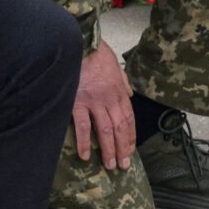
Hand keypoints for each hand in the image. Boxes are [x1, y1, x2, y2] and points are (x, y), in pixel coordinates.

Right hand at [72, 39, 133, 169]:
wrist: (79, 42)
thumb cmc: (95, 51)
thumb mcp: (115, 63)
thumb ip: (123, 80)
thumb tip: (130, 94)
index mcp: (119, 90)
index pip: (129, 118)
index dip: (130, 136)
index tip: (130, 150)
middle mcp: (110, 99)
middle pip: (120, 128)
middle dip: (123, 148)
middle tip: (123, 166)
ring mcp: (94, 102)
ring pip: (105, 130)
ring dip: (108, 150)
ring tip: (109, 165)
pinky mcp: (77, 102)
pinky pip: (83, 126)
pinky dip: (85, 142)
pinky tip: (85, 156)